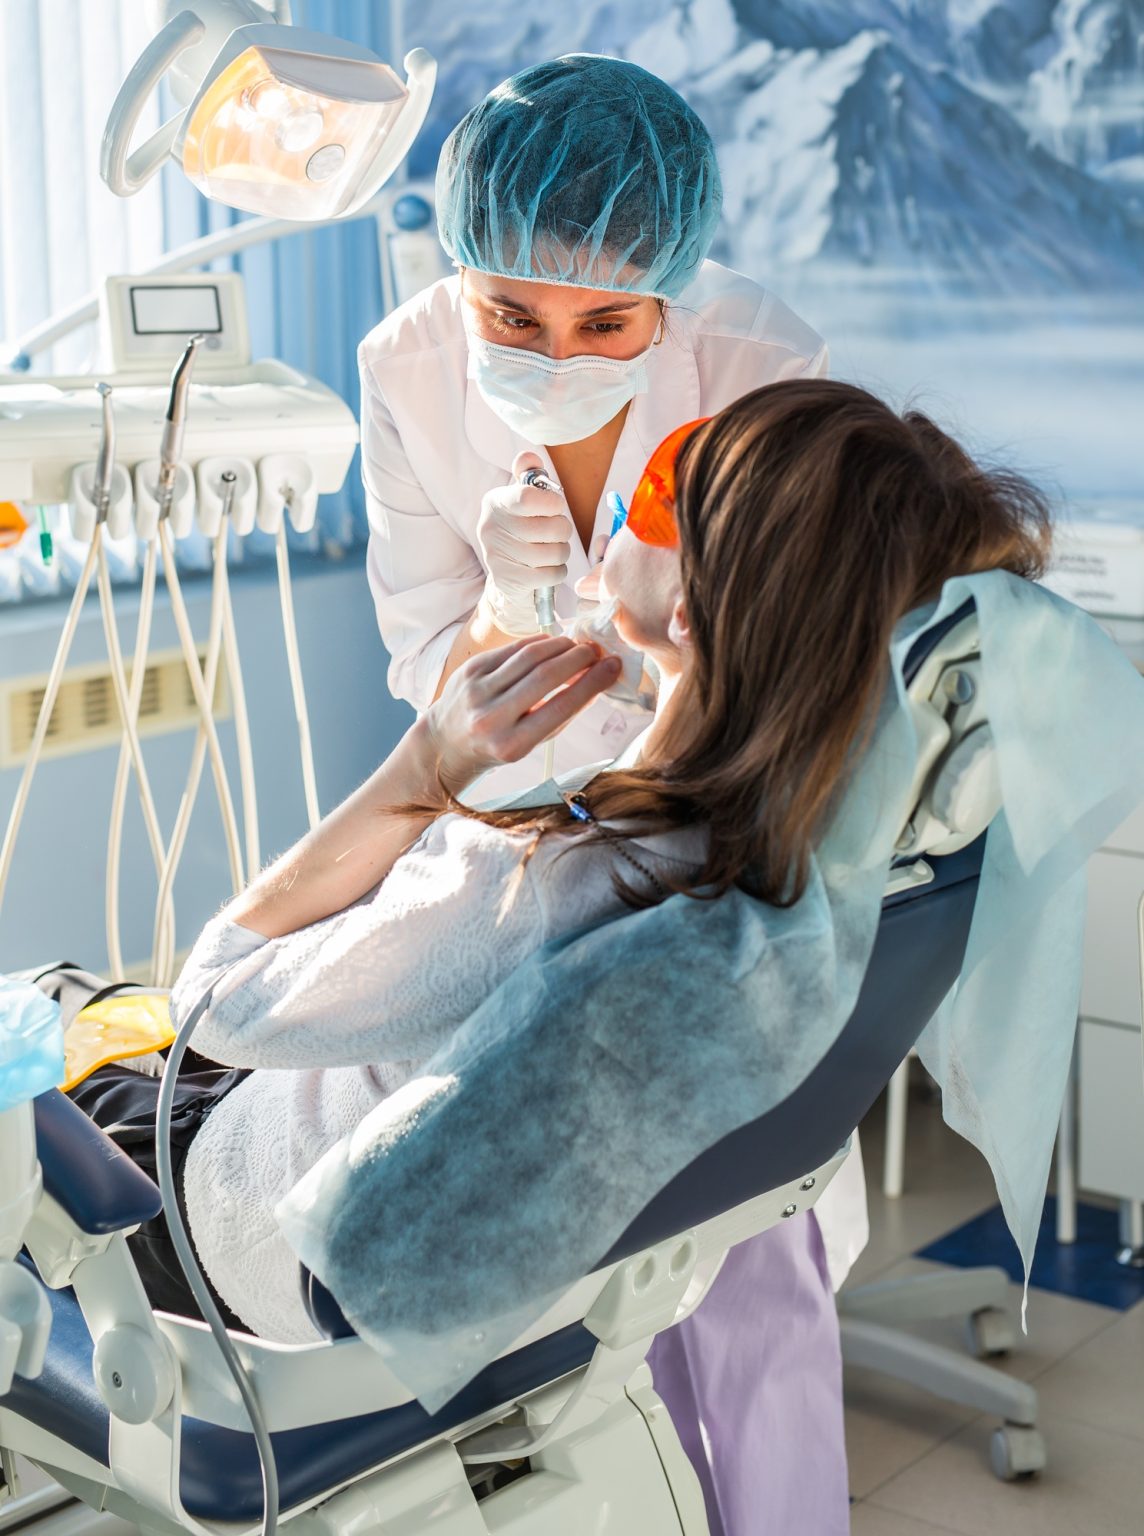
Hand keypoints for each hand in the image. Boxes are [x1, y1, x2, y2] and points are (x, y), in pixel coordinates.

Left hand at [423, 635, 621, 794]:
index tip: (613, 667)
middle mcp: (491, 718)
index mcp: (512, 744)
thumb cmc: (498, 744)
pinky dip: (538, 643)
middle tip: (597, 651)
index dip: (592, 683)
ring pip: (528, 657)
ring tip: (578, 646)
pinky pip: (511, 649)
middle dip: (578, 658)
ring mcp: (476, 691)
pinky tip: (553, 644)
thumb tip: (598, 676)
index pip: (561, 707)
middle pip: (545, 676)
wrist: (446, 742)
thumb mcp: (532, 741)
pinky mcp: (469, 670)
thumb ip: (562, 713)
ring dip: (560, 646)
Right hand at [476, 451, 574, 636]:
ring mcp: (496, 556)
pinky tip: (550, 567)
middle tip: (558, 531)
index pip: (527, 498)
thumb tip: (529, 456)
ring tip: (554, 549)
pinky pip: (549, 575)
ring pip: (552, 553)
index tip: (557, 505)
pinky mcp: (506, 579)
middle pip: (548, 528)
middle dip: (562, 530)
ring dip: (561, 552)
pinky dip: (558, 571)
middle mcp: (490, 527)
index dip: (552, 502)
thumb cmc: (520, 529)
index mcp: (496, 502)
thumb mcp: (522, 500)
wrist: (506, 574)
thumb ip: (529, 475)